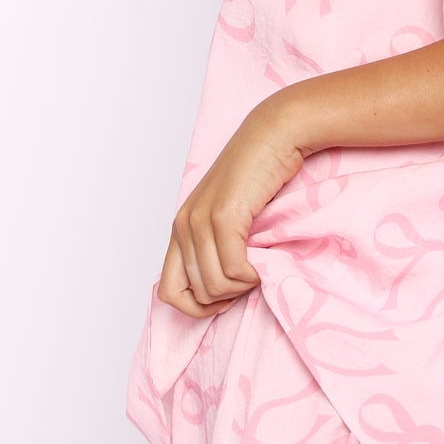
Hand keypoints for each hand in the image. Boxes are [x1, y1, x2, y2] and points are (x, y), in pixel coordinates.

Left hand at [155, 103, 306, 318]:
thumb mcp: (228, 216)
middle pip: (197, 293)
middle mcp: (183, 226)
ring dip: (240, 287)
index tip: (226, 297)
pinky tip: (262, 263)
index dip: (197, 306)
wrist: (274, 137)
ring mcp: (200, 221)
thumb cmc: (259, 177)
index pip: (169, 293)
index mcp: (180, 229)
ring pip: (215, 286)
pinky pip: (233, 270)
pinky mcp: (223, 217)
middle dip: (226, 297)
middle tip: (249, 279)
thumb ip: (215, 246)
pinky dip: (251, 276)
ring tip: (257, 268)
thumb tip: (219, 292)